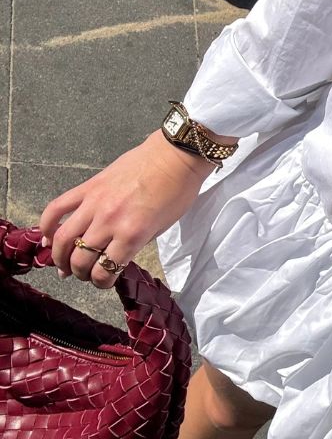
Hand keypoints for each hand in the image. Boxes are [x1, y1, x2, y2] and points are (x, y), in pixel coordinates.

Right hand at [37, 130, 220, 288]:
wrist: (175, 156)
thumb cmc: (178, 192)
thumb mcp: (162, 227)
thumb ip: (136, 243)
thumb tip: (113, 255)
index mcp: (132, 234)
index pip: (105, 270)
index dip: (102, 282)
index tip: (104, 281)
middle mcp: (109, 221)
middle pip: (81, 259)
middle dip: (81, 273)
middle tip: (84, 274)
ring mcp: (95, 203)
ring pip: (63, 237)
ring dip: (59, 256)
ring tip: (63, 263)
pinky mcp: (88, 187)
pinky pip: (57, 207)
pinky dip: (46, 224)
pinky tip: (47, 236)